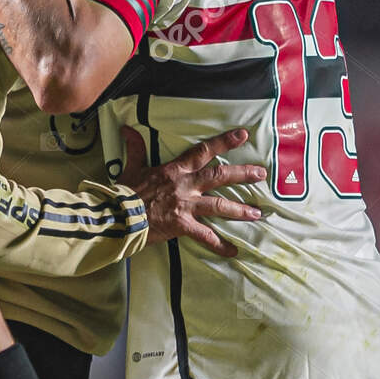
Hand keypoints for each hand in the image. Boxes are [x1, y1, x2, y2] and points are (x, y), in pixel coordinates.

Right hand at [120, 127, 265, 256]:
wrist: (117, 216)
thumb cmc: (124, 192)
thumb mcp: (131, 166)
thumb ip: (135, 147)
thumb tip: (127, 128)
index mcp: (175, 170)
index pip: (203, 151)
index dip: (225, 142)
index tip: (243, 135)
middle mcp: (184, 185)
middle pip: (219, 176)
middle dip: (243, 174)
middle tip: (262, 173)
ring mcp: (185, 206)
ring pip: (219, 205)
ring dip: (240, 210)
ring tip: (258, 214)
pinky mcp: (183, 226)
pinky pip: (206, 236)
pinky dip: (220, 245)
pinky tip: (234, 251)